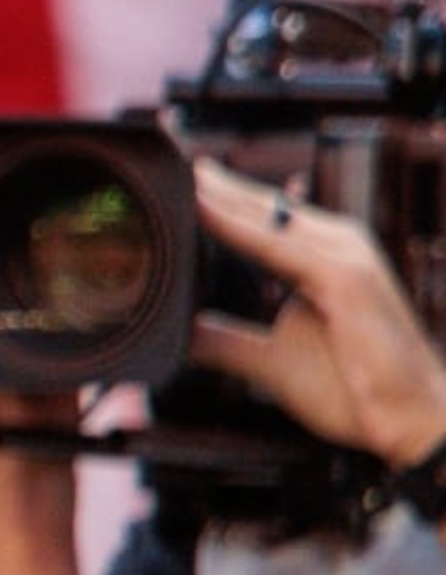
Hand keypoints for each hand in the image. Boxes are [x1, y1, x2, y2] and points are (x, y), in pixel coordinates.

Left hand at [189, 160, 445, 464]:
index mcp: (322, 255)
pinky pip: (277, 244)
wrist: (414, 419)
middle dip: (209, 181)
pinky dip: (236, 225)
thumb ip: (224, 341)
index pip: (261, 213)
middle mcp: (335, 244)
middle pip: (260, 203)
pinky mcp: (345, 278)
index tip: (169, 174)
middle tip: (160, 155)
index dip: (215, 192)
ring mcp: (343, 256)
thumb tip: (176, 335)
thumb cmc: (356, 387)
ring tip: (169, 171)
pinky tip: (201, 208)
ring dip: (215, 192)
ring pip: (265, 214)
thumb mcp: (271, 360)